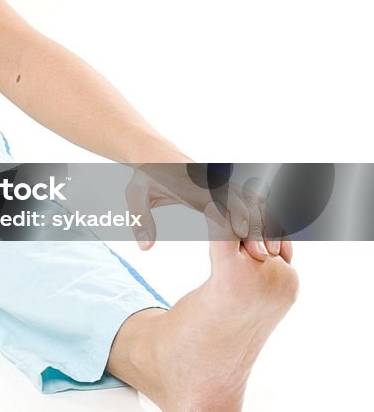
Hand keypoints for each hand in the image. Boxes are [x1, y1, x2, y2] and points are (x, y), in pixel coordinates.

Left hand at [126, 166, 284, 261]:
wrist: (155, 154)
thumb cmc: (145, 177)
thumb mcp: (135, 195)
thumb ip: (141, 220)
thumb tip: (144, 248)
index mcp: (193, 185)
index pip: (222, 206)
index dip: (236, 226)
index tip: (246, 250)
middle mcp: (212, 183)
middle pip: (244, 205)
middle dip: (256, 230)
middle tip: (264, 257)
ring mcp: (223, 183)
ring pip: (255, 202)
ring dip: (266, 224)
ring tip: (277, 251)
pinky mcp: (228, 187)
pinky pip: (254, 200)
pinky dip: (266, 216)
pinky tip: (274, 238)